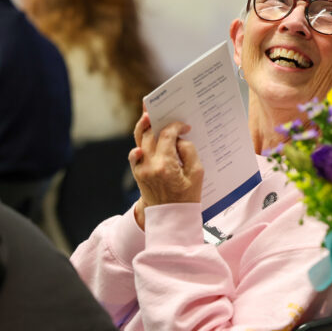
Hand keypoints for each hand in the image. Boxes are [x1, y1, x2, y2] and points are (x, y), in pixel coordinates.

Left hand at [128, 113, 203, 229]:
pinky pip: (134, 153)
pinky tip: (142, 136)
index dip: (176, 126)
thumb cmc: (187, 197)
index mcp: (166, 165)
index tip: (184, 126)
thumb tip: (179, 138)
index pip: (168, 135)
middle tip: (163, 111)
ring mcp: (141, 168)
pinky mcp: (137, 172)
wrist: (170, 218)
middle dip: (157, 120)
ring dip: (144, 126)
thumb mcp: (197, 174)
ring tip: (148, 114)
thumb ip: (188, 151)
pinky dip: (137, 143)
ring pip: (139, 140)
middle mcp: (150, 164)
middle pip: (150, 134)